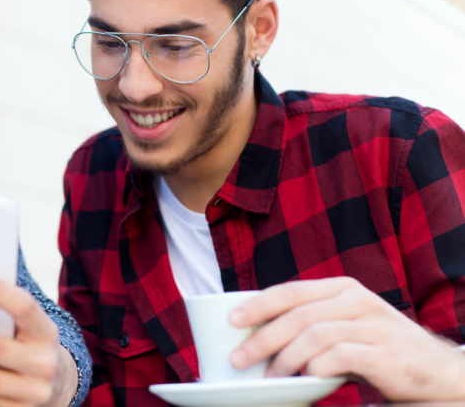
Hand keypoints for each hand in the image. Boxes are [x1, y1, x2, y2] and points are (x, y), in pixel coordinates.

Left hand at [228, 277, 464, 401]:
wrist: (435, 370)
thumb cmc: (378, 347)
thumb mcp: (345, 324)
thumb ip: (312, 322)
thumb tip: (256, 336)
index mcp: (342, 288)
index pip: (291, 291)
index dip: (258, 304)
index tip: (232, 321)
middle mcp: (357, 300)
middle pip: (298, 315)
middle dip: (263, 338)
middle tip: (239, 359)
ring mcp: (373, 326)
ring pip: (315, 335)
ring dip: (285, 358)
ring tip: (269, 376)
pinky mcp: (386, 353)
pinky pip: (340, 357)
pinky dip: (317, 369)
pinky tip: (306, 379)